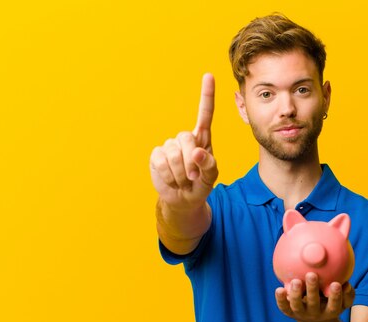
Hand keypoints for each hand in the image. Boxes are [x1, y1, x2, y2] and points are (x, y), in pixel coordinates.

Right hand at [150, 73, 217, 210]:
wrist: (183, 200)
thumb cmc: (200, 185)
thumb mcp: (211, 177)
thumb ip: (209, 165)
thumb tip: (197, 151)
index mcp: (202, 139)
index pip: (205, 114)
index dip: (206, 95)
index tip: (208, 75)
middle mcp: (185, 138)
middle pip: (186, 139)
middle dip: (191, 163)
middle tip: (193, 178)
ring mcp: (169, 146)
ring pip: (174, 154)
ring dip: (180, 173)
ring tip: (183, 180)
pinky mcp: (157, 155)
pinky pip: (161, 162)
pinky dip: (169, 175)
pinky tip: (172, 180)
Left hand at [275, 272, 355, 321]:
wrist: (315, 318)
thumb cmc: (331, 301)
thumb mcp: (343, 301)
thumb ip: (348, 292)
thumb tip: (346, 283)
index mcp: (330, 311)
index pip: (334, 305)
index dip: (335, 296)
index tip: (336, 284)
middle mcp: (316, 314)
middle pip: (314, 303)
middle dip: (312, 290)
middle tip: (312, 274)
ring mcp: (302, 313)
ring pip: (298, 306)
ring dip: (296, 293)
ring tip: (296, 281)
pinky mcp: (290, 312)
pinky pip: (284, 307)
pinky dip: (281, 299)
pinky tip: (279, 289)